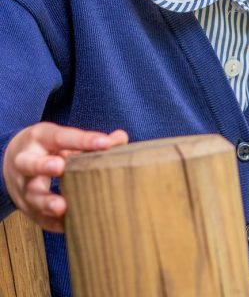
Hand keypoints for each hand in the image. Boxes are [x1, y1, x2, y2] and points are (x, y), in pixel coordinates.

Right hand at [3, 122, 128, 232]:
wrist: (14, 159)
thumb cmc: (49, 147)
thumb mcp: (65, 137)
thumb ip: (92, 139)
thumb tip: (120, 138)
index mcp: (40, 138)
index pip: (61, 137)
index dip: (83, 140)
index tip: (104, 143)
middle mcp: (25, 161)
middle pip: (30, 163)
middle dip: (43, 165)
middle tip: (60, 166)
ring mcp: (22, 186)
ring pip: (30, 194)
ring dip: (45, 201)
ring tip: (61, 206)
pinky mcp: (25, 207)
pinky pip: (36, 217)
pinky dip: (51, 222)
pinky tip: (67, 226)